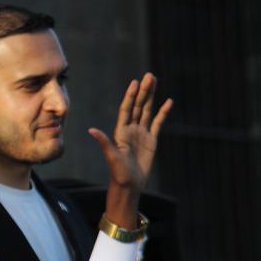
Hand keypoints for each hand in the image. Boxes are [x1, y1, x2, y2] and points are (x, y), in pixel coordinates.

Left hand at [88, 73, 172, 226]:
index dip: (130, 96)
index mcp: (121, 131)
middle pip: (138, 105)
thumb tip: (92, 130)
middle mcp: (131, 129)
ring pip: (147, 110)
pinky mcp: (151, 140)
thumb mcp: (111, 157)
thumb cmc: (118, 173)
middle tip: (149, 75)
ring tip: (155, 80)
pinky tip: (168, 101)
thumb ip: (104, 142)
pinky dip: (163, 112)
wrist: (129, 185)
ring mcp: (141, 133)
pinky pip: (158, 123)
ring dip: (151, 96)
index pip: (126, 109)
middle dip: (143, 91)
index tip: (134, 83)